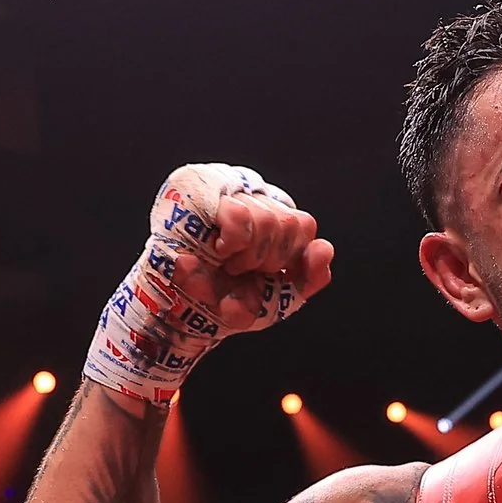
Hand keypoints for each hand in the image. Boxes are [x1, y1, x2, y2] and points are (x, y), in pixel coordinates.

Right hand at [168, 168, 333, 336]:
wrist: (177, 315)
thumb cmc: (223, 302)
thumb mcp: (276, 297)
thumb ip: (309, 277)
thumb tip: (324, 248)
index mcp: (271, 217)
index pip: (303, 225)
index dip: (289, 258)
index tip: (263, 275)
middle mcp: (249, 195)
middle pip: (291, 223)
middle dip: (268, 260)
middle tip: (237, 271)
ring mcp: (222, 187)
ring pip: (268, 220)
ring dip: (248, 256)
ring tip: (224, 263)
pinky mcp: (196, 187)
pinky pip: (238, 215)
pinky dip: (234, 243)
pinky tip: (219, 250)